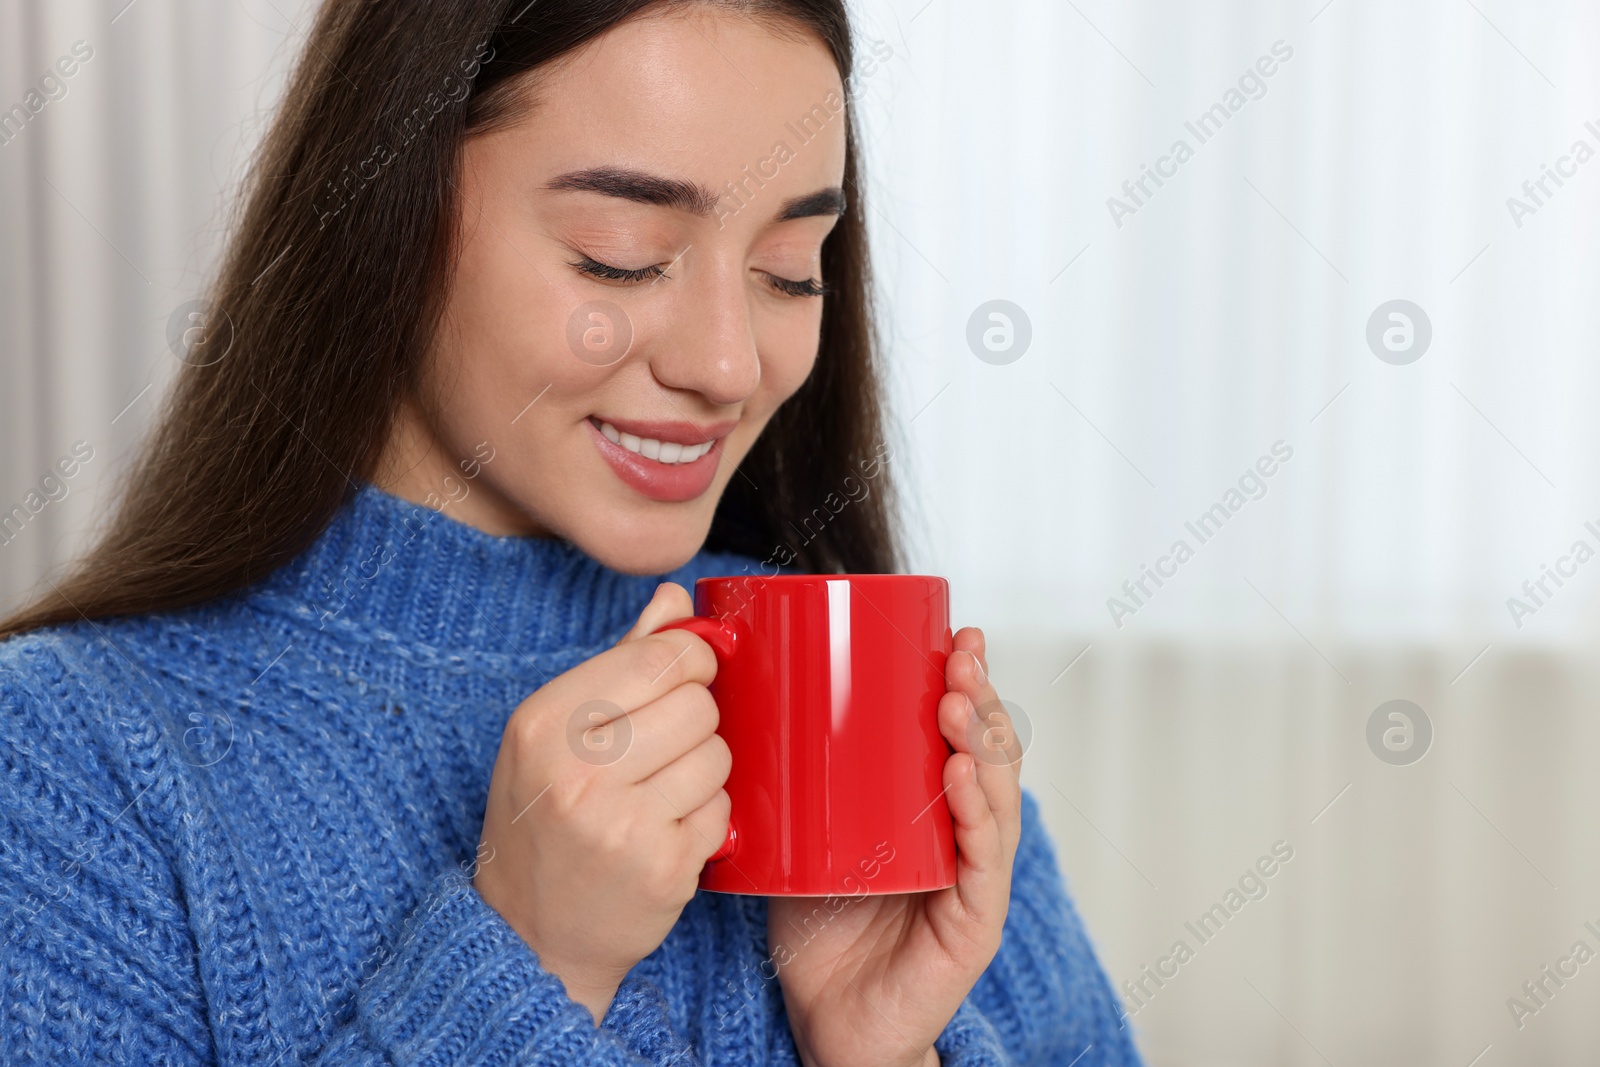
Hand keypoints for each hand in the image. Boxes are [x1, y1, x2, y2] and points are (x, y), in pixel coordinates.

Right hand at [472, 583, 731, 1022]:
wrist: (529, 936)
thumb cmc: (543, 820)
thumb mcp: (554, 734)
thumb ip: (618, 660)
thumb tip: (675, 600)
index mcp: (544, 723)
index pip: (658, 656)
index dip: (690, 660)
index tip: (685, 677)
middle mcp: (577, 771)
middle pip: (698, 704)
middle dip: (696, 721)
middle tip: (664, 748)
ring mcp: (622, 824)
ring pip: (718, 755)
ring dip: (703, 771)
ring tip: (661, 792)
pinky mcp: (664, 869)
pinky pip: (723, 810)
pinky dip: (706, 818)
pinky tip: (667, 831)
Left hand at [771, 627, 1021, 1066]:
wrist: (829, 1022)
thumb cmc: (817, 927)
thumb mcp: (799, 836)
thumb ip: (782, 782)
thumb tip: (734, 704)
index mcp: (929, 809)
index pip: (959, 734)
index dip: (962, 681)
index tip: (950, 631)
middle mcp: (960, 833)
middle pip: (987, 752)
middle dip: (978, 696)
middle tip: (958, 653)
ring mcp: (972, 877)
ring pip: (994, 796)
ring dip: (982, 742)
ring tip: (955, 700)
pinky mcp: (972, 921)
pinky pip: (983, 860)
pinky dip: (977, 813)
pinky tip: (962, 775)